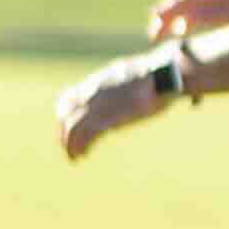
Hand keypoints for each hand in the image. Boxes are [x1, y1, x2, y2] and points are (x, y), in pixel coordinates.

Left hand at [51, 53, 176, 161]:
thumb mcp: (133, 72)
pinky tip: (81, 155)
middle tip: (68, 146)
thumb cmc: (156, 73)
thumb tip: (128, 83)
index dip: (64, 113)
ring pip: (72, 127)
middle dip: (65, 132)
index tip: (65, 124)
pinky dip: (80, 147)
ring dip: (70, 144)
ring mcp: (100, 105)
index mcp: (99, 81)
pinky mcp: (110, 118)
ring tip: (74, 156)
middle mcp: (93, 92)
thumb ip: (123, 80)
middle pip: (67, 114)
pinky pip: (86, 136)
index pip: (70, 96)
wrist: (164, 75)